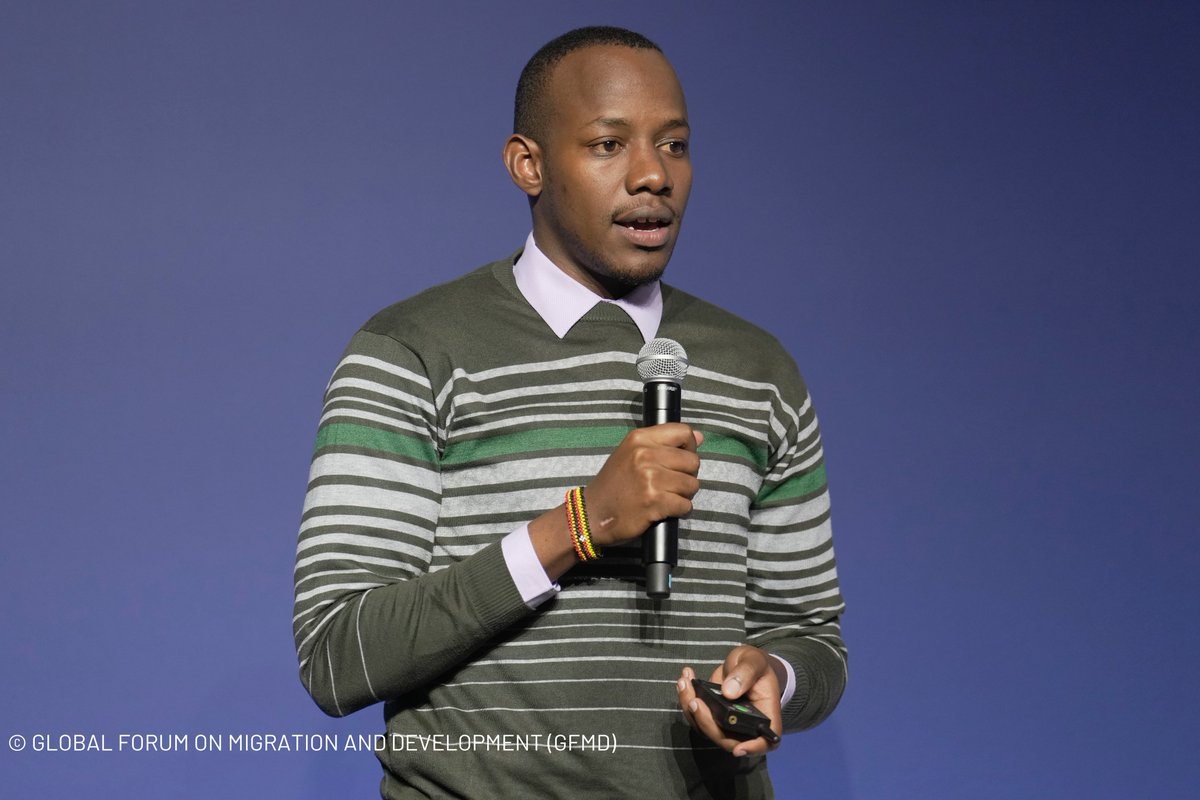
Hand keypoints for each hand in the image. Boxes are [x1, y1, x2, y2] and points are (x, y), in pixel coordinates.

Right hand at [527, 423, 701, 579]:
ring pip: (692, 485)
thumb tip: (699, 437)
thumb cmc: (613, 485)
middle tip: (670, 484)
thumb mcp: (631, 454)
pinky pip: (685, 505)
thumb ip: (664, 444)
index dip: (689, 448)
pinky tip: (664, 510)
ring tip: (665, 497)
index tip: (680, 460)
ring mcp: (650, 478)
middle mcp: (645, 455)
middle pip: (692, 461)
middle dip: (687, 476)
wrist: (592, 514)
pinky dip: (679, 511)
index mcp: (640, 438)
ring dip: (683, 495)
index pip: (683, 432)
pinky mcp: (654, 501)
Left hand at [677, 645, 782, 757]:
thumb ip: (745, 674)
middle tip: (694, 700)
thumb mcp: (754, 662)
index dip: (753, 749)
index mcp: (765, 716)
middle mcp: (745, 726)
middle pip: (725, 738)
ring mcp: (726, 724)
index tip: (739, 749)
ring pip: (706, 729)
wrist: (742, 663)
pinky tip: (685, 680)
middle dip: (706, 722)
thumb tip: (729, 693)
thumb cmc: (755, 664)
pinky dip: (686, 700)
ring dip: (690, 709)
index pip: (765, 741)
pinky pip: (696, 716)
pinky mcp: (711, 716)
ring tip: (684, 682)